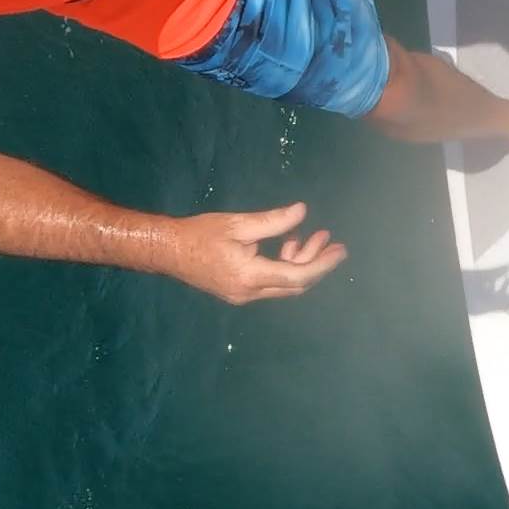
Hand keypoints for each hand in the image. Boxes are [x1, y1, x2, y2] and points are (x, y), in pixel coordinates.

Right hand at [167, 201, 347, 303]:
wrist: (169, 251)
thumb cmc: (200, 234)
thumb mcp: (238, 224)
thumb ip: (273, 221)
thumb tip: (302, 212)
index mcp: (250, 276)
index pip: (297, 276)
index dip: (322, 264)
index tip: (340, 251)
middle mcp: (249, 293)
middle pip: (295, 284)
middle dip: (316, 263)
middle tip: (331, 240)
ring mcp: (244, 296)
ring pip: (284, 285)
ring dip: (301, 262)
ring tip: (313, 236)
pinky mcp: (239, 292)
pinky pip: (271, 283)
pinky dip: (284, 265)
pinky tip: (289, 244)